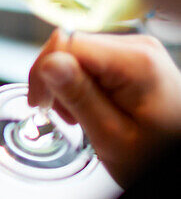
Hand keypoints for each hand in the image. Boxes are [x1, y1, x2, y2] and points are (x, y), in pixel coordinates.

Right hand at [28, 29, 180, 187]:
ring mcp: (137, 51)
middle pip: (71, 46)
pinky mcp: (134, 59)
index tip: (40, 103)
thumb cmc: (157, 155)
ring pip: (78, 54)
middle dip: (57, 82)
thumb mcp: (112, 136)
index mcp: (134, 61)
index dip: (44, 71)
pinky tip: (94, 108)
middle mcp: (137, 47)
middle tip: (66, 117)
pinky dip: (84, 85)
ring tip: (83, 118)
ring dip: (69, 86)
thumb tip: (48, 64)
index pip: (66, 43)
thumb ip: (80, 97)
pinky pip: (93, 62)